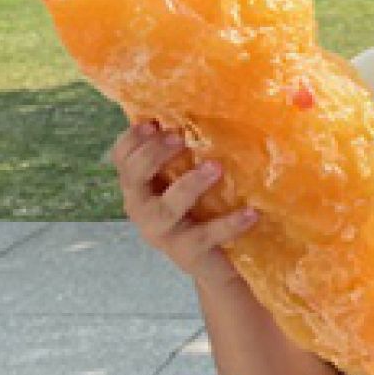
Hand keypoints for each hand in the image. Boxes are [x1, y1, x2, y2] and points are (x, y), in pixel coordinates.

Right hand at [110, 120, 258, 288]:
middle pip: (133, 178)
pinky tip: (251, 212)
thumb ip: (184, 154)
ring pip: (167, 208)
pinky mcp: (188, 254)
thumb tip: (198, 108)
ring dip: (189, 184)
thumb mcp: (187, 181)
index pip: (122, 158)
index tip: (154, 122)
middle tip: (179, 138)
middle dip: (153, 155)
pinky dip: (229, 223)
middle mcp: (143, 209)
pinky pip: (207, 236)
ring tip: (216, 167)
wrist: (216, 266)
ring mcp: (163, 234)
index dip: (132, 139)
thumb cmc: (201, 214)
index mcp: (140, 187)